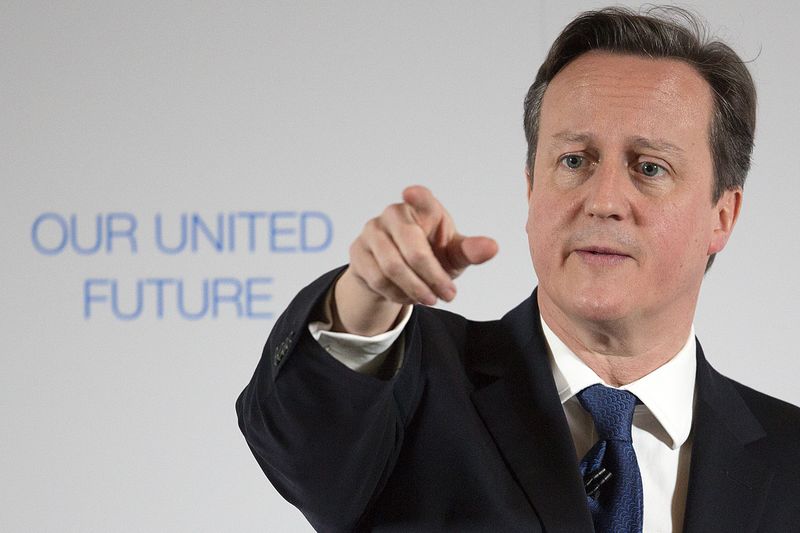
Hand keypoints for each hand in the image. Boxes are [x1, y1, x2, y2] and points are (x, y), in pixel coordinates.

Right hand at [334, 185, 497, 334]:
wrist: (396, 273)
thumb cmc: (431, 254)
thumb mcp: (453, 254)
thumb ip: (470, 251)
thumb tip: (492, 247)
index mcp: (422, 208)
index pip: (420, 197)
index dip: (416, 197)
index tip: (410, 193)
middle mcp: (394, 214)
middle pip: (412, 248)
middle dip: (432, 277)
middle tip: (448, 296)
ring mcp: (372, 231)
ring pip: (392, 268)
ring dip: (415, 289)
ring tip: (430, 299)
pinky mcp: (358, 251)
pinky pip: (377, 279)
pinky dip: (397, 294)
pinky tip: (409, 296)